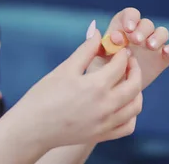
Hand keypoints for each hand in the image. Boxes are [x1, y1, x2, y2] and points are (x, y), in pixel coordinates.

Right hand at [10, 24, 142, 150]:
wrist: (32, 128)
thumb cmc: (44, 96)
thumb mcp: (65, 69)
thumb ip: (86, 50)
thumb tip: (98, 31)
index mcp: (95, 86)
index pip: (120, 64)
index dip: (122, 52)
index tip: (119, 48)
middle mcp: (105, 106)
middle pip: (134, 84)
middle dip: (135, 68)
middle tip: (128, 61)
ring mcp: (105, 123)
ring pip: (135, 106)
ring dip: (136, 90)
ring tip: (127, 81)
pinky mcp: (102, 135)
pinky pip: (128, 126)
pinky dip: (131, 114)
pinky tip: (123, 103)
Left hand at [89, 8, 168, 89]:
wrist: (115, 95)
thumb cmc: (102, 74)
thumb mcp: (97, 60)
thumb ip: (98, 45)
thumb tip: (96, 28)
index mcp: (123, 30)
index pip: (130, 15)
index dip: (131, 19)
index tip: (127, 29)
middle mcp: (140, 34)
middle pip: (146, 23)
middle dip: (142, 30)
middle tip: (136, 40)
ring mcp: (153, 45)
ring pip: (162, 32)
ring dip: (157, 36)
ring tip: (150, 46)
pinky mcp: (164, 58)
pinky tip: (166, 52)